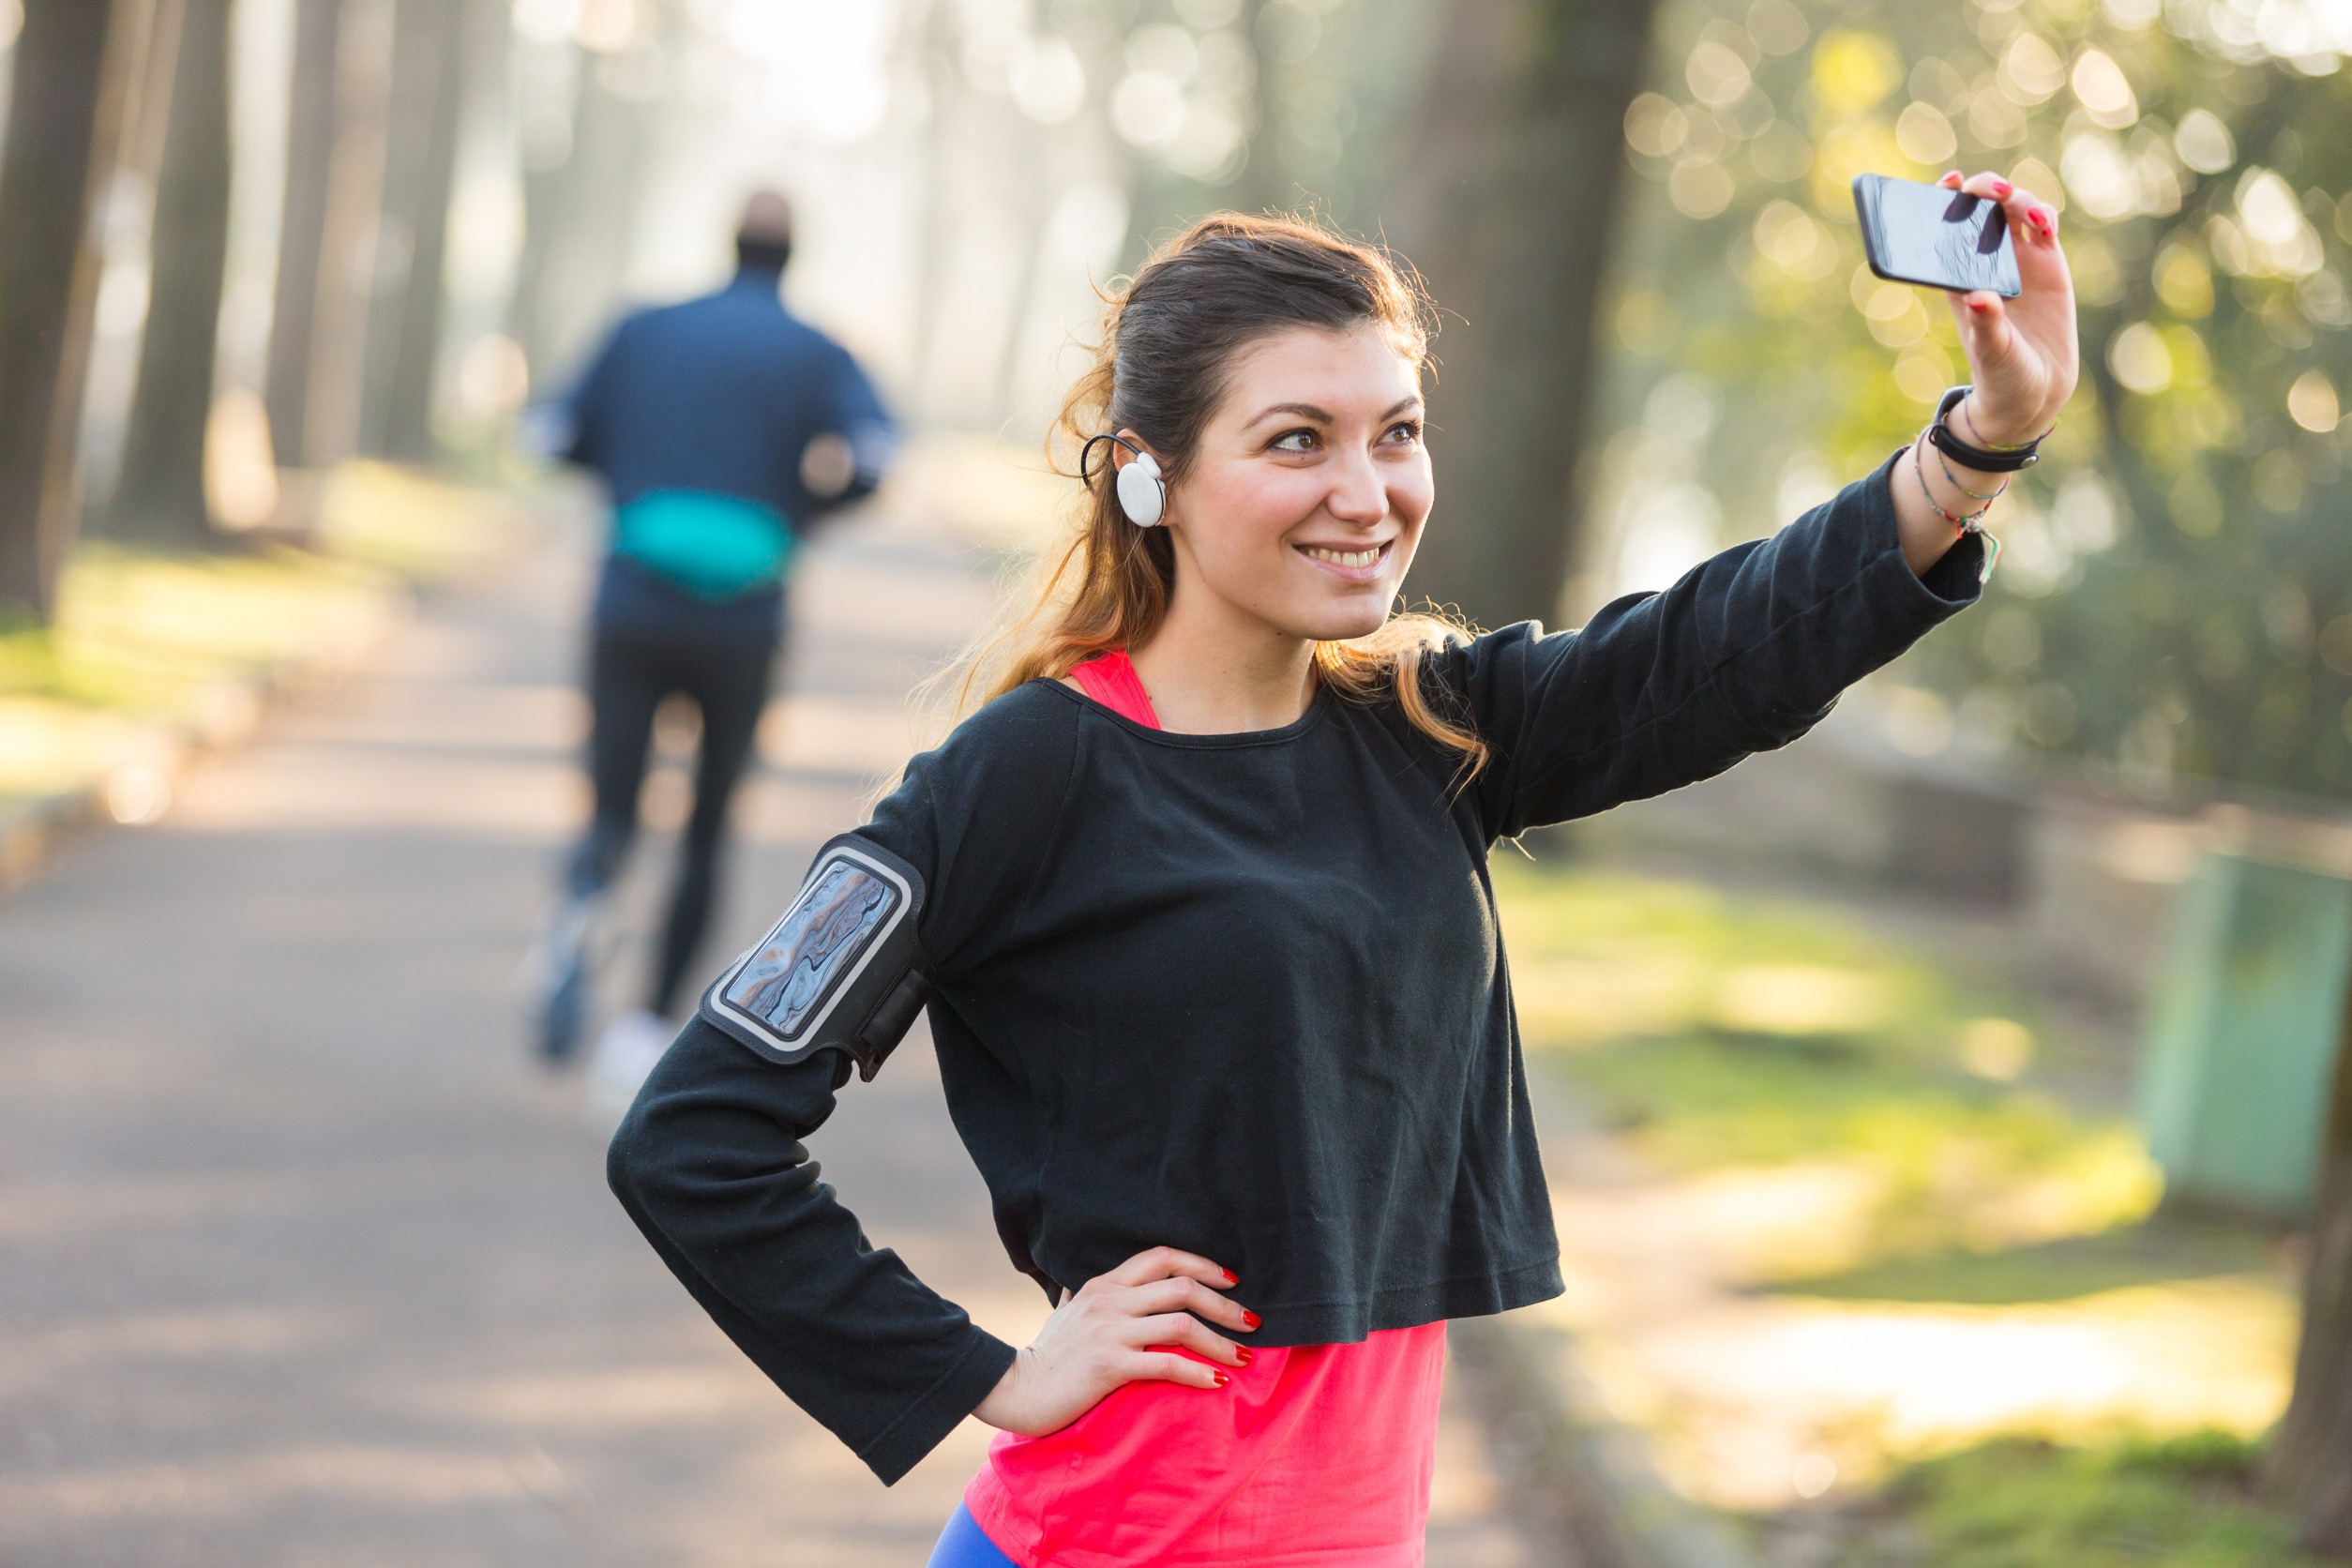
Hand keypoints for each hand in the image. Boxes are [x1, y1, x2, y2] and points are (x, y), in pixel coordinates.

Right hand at [972, 1246, 1257, 1437]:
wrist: (1015, 1388)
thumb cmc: (1044, 1355)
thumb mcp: (1062, 1313)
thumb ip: (1077, 1295)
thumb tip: (1076, 1284)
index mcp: (1104, 1284)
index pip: (1163, 1257)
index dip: (1203, 1264)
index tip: (1231, 1280)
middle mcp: (1110, 1300)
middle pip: (1183, 1288)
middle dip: (1225, 1305)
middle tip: (1252, 1322)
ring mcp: (1110, 1331)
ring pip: (1182, 1324)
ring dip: (1220, 1341)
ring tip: (1243, 1357)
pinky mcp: (1109, 1364)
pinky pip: (1166, 1364)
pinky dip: (1197, 1372)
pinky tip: (1215, 1382)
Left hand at [1936, 170, 2079, 445]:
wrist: (2035, 390)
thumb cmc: (2000, 372)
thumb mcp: (1990, 351)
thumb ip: (1986, 324)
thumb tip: (1980, 298)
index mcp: (1956, 276)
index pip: (1945, 227)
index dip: (1945, 199)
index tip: (1949, 182)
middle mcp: (1984, 261)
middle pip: (1981, 208)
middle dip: (1985, 190)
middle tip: (1994, 193)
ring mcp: (2017, 260)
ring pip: (2014, 210)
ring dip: (2020, 201)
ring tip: (2030, 216)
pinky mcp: (2047, 264)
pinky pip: (2043, 226)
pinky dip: (2044, 216)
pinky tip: (2045, 227)